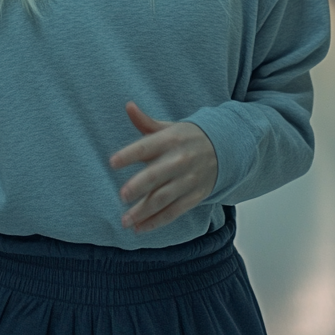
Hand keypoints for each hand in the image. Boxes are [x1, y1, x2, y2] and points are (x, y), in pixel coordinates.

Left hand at [109, 101, 217, 232]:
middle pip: (156, 175)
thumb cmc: (186, 138)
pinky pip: (174, 212)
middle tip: (122, 195)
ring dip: (143, 211)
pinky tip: (140, 228)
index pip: (146, 147)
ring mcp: (188, 180)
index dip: (129, 154)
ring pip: (163, 198)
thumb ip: (145, 122)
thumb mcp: (168, 127)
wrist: (222, 149)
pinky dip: (157, 221)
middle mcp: (179, 160)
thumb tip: (128, 106)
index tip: (112, 162)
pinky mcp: (194, 196)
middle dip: (139, 186)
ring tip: (125, 221)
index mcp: (170, 140)